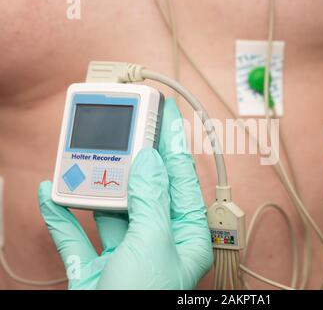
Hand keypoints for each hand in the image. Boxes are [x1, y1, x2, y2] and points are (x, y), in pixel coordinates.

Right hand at [38, 98, 212, 288]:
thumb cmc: (143, 302)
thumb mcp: (153, 245)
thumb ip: (151, 200)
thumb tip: (150, 161)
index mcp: (185, 237)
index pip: (181, 180)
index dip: (173, 144)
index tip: (167, 114)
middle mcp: (157, 242)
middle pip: (144, 190)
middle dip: (133, 158)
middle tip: (127, 125)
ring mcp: (124, 256)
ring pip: (109, 209)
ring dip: (93, 184)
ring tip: (86, 153)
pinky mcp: (95, 270)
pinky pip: (77, 237)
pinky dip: (63, 216)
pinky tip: (53, 192)